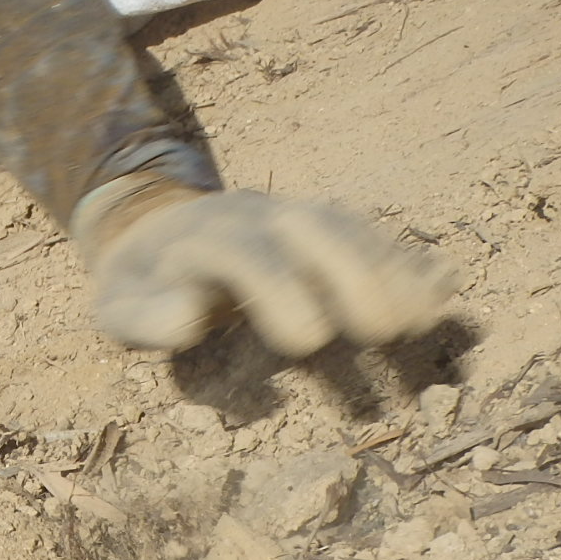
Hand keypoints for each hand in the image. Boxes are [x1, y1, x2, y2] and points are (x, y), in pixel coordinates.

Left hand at [72, 178, 456, 356]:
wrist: (154, 229)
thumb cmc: (139, 286)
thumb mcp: (117, 307)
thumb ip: (145, 318)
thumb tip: (191, 318)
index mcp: (205, 237)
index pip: (245, 253)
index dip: (279, 288)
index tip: (305, 341)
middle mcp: (262, 218)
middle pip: (318, 229)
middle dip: (353, 272)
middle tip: (382, 330)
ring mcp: (300, 219)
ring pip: (353, 230)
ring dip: (393, 270)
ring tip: (426, 317)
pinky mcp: (328, 232)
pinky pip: (375, 236)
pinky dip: (407, 259)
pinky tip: (443, 286)